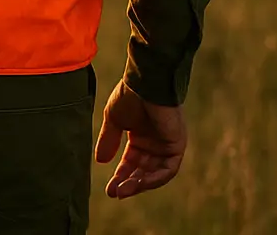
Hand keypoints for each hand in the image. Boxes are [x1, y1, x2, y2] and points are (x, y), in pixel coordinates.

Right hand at [94, 79, 187, 198]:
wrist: (145, 83)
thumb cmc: (129, 96)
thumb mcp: (113, 120)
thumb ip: (109, 140)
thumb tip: (100, 161)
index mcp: (140, 136)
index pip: (130, 163)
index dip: (120, 176)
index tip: (108, 189)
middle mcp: (154, 142)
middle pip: (142, 171)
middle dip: (128, 183)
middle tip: (114, 193)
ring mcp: (166, 144)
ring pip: (155, 173)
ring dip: (140, 184)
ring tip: (123, 190)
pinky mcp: (176, 145)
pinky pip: (168, 169)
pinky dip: (155, 178)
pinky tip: (139, 183)